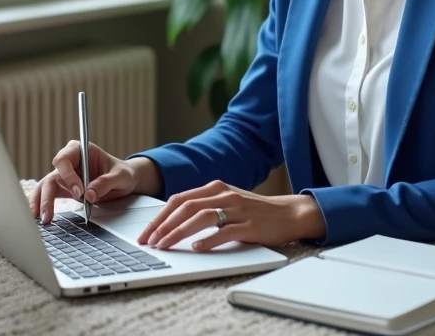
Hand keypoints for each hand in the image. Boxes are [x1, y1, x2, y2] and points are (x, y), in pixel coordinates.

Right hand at [30, 140, 135, 223]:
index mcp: (81, 150)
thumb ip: (105, 183)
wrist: (123, 181)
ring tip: (41, 220)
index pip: (64, 159)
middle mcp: (69, 161)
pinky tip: (38, 217)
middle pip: (52, 175)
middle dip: (48, 196)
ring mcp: (64, 175)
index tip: (79, 191)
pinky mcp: (63, 188)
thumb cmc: (122, 173)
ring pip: (45, 187)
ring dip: (40, 203)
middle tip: (50, 215)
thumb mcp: (120, 176)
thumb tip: (89, 195)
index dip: (68, 175)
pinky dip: (41, 205)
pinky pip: (47, 195)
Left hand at [136, 180, 326, 251]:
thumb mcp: (227, 203)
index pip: (180, 199)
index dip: (160, 216)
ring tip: (165, 245)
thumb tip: (172, 221)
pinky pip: (225, 231)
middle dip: (163, 225)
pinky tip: (196, 247)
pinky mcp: (249, 225)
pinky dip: (208, 239)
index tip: (146, 232)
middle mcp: (224, 195)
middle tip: (149, 241)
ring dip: (179, 232)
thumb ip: (204, 207)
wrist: (289, 213)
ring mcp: (237, 209)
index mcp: (215, 188)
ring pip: (201, 217)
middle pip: (186, 207)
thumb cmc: (254, 212)